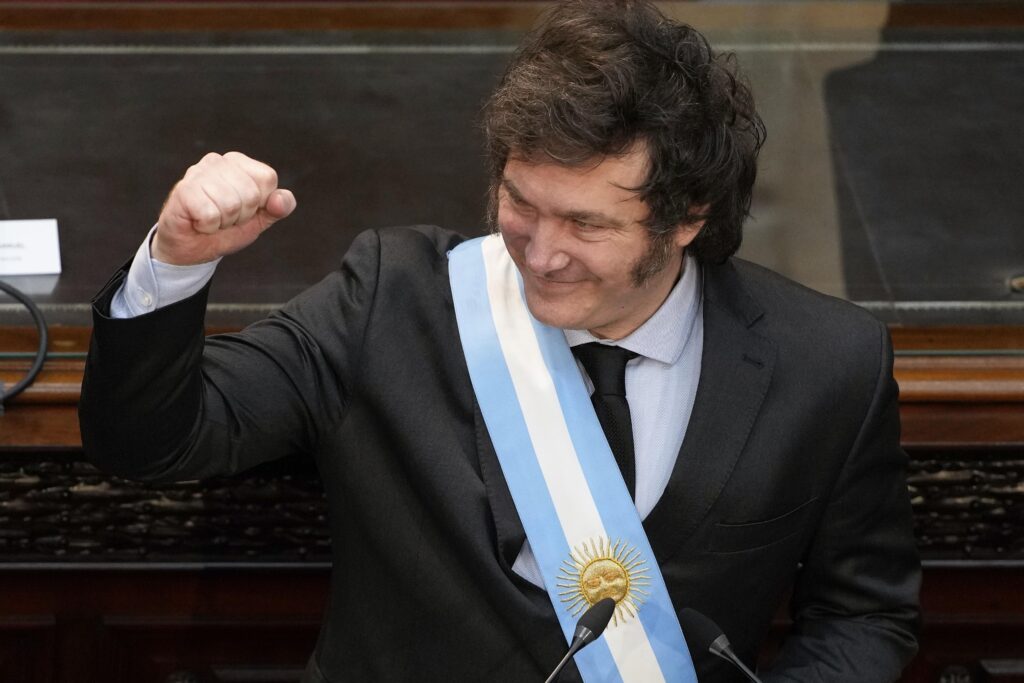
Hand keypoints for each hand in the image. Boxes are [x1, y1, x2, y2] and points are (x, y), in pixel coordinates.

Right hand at [152, 152, 295, 264]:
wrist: (192, 248)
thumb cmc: (225, 229)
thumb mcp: (260, 219)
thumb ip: (279, 207)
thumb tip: (280, 199)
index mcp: (239, 163)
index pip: (267, 178)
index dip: (260, 203)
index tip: (244, 210)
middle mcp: (217, 161)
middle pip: (251, 194)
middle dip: (241, 215)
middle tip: (225, 217)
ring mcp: (197, 173)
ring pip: (231, 205)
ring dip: (223, 222)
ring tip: (212, 219)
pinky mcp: (183, 190)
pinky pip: (210, 214)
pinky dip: (208, 226)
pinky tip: (199, 222)